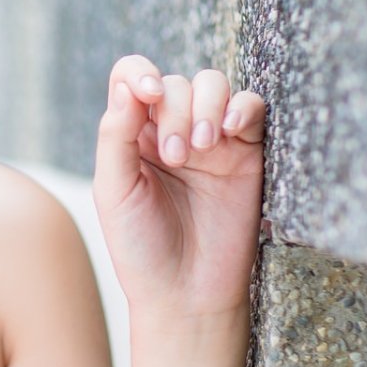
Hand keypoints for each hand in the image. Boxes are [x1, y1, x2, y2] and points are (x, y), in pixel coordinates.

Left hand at [92, 55, 266, 321]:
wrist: (186, 293)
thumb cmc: (141, 246)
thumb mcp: (115, 190)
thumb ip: (116, 135)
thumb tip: (129, 85)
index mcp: (131, 134)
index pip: (132, 77)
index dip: (140, 73)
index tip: (147, 94)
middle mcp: (170, 129)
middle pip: (176, 82)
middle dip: (175, 110)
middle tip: (175, 157)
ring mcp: (210, 140)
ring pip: (213, 85)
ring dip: (207, 106)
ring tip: (200, 147)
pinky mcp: (247, 153)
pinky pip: (251, 109)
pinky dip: (243, 108)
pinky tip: (230, 130)